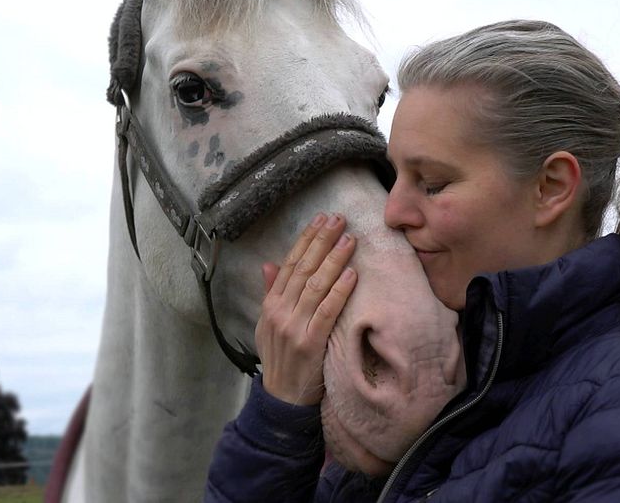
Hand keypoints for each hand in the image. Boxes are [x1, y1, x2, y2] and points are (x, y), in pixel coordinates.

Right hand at [255, 213, 357, 405]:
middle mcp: (279, 312)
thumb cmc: (280, 359)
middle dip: (322, 241)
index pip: (289, 264)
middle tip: (339, 219)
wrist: (281, 399)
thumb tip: (269, 264)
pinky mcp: (310, 343)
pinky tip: (352, 275)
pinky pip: (327, 312)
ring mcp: (294, 327)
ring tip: (349, 239)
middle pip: (303, 269)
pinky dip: (339, 291)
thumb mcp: (267, 325)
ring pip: (316, 285)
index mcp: (270, 304)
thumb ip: (270, 293)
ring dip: (334, 260)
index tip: (321, 219)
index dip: (306, 239)